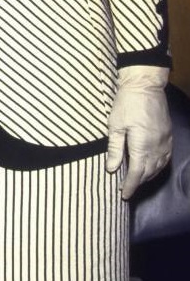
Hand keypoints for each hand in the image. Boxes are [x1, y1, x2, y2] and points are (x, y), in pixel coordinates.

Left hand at [105, 65, 171, 198]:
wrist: (145, 85)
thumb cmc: (126, 103)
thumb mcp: (115, 125)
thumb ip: (114, 148)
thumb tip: (111, 168)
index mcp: (142, 146)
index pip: (136, 173)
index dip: (130, 186)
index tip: (124, 195)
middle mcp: (157, 147)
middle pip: (148, 172)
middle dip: (137, 182)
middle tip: (126, 188)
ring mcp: (165, 142)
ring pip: (159, 167)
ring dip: (148, 176)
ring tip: (136, 180)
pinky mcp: (169, 135)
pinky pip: (166, 158)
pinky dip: (158, 166)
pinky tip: (151, 167)